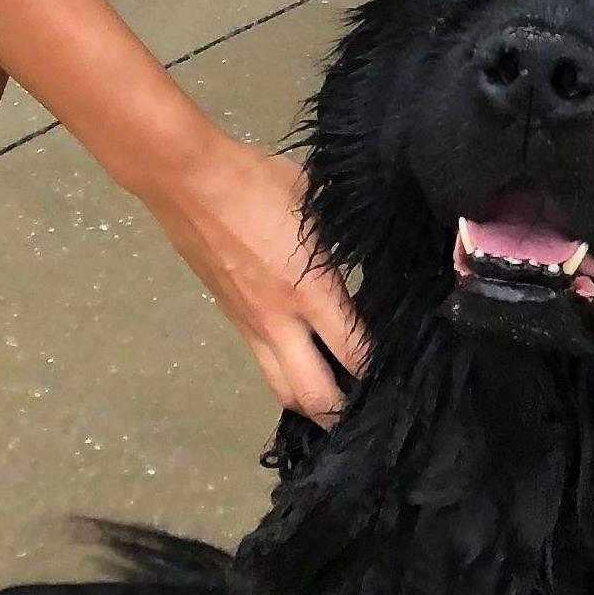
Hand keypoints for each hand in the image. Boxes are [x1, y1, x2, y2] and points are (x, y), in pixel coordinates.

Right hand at [155, 130, 368, 420]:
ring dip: (313, 405)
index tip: (403, 371)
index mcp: (312, 291)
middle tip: (370, 404)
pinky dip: (288, 377)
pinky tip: (306, 364)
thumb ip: (343, 245)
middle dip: (345, 412)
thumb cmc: (259, 183)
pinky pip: (265, 366)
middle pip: (315, 397)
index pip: (355, 353)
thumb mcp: (317, 206)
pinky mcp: (233, 322)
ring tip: (339, 397)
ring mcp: (252, 326)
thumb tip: (368, 257)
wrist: (191, 182)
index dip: (381, 372)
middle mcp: (281, 321)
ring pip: (284, 392)